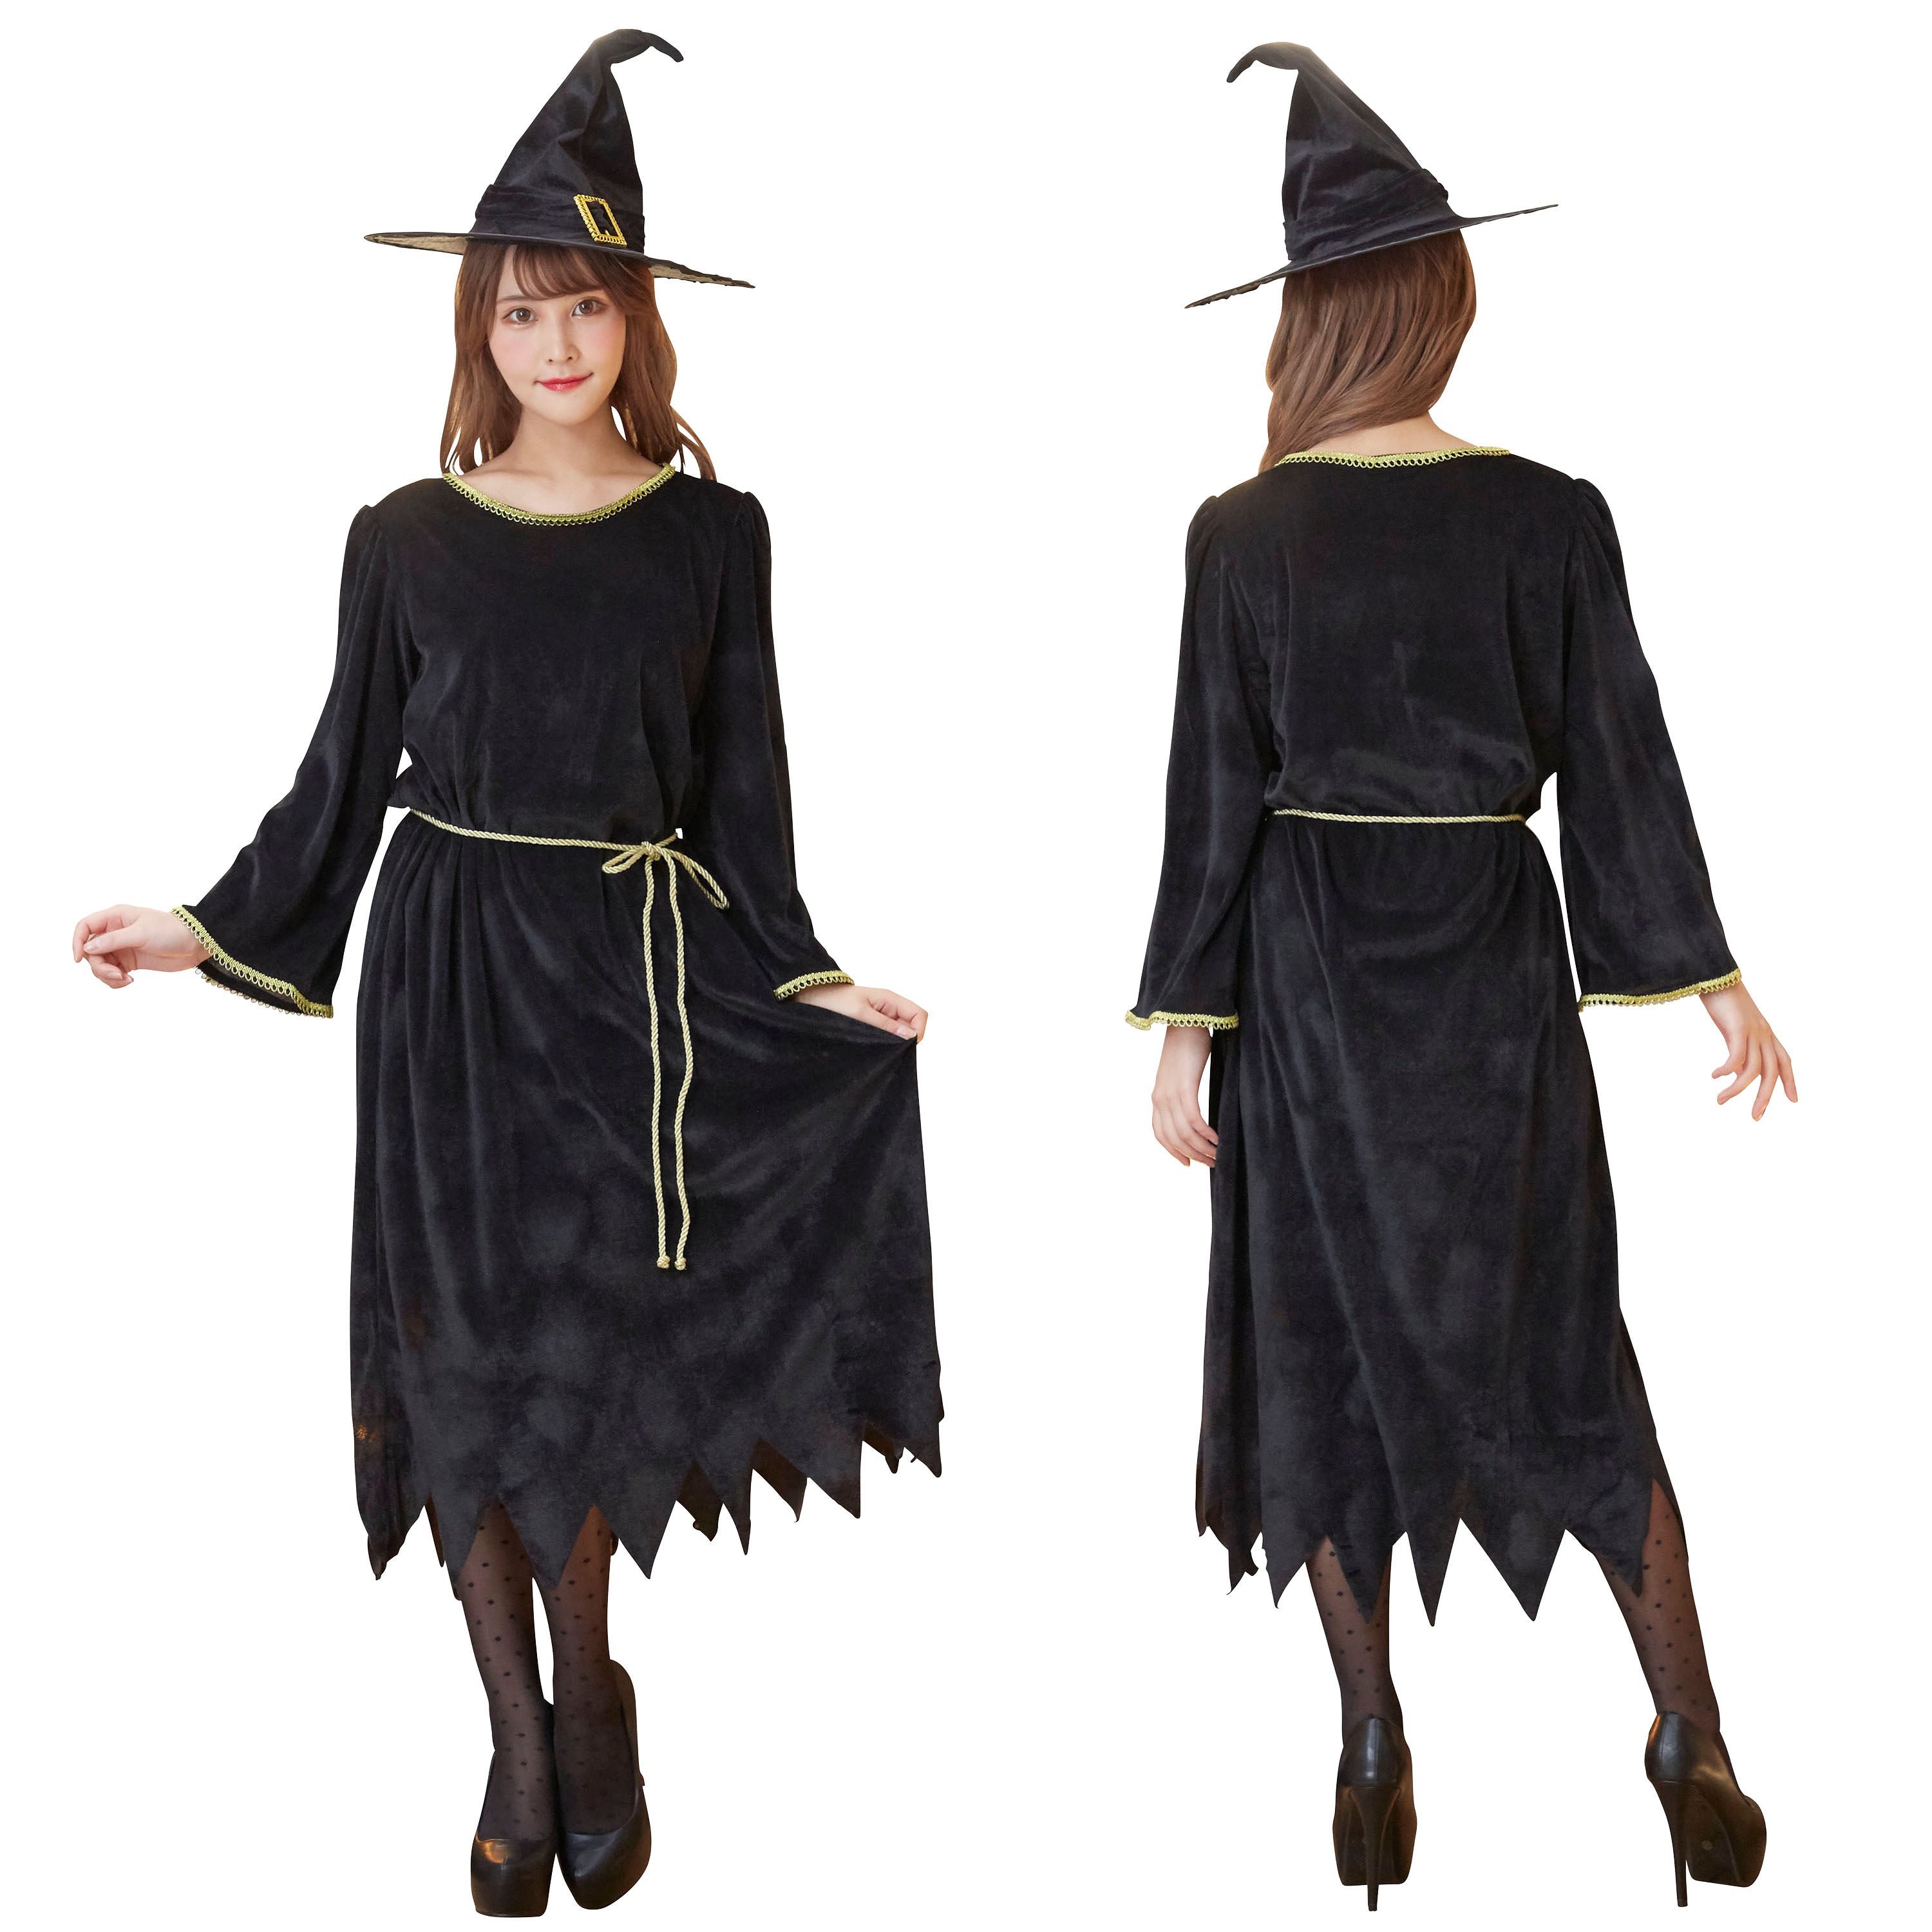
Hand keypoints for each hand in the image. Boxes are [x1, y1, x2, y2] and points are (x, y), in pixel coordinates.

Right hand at [72, 905, 208, 989]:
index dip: (77, 941)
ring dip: (107, 976)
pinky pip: (112, 973)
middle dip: (99, 966)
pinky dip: (116, 980)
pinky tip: (129, 981)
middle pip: (91, 951)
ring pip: (100, 965)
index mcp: (115, 917)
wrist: (195, 944)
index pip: (85, 927)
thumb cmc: (170, 931)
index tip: (78, 959)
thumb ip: (113, 940)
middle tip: (116, 974)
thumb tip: (88, 948)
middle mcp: (114, 932)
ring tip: (125, 980)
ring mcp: (121, 948)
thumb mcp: (141, 933)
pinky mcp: (129, 962)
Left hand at [793, 981, 926, 1040]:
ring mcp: (881, 1017)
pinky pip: (886, 1036)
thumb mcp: (860, 1014)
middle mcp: (889, 1008)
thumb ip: (885, 1026)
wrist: (811, 999)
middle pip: (912, 1025)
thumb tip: (910, 1036)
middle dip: (906, 1040)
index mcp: (890, 999)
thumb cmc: (833, 1001)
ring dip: (894, 1043)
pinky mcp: (871, 1026)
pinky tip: (871, 1049)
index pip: (919, 1015)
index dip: (918, 1031)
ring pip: (900, 1033)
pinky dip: (884, 1044)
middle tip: (888, 1050)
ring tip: (877, 1049)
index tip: (904, 1046)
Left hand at [1151, 1023, 1216, 1166]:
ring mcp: (1170, 1094)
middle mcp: (1160, 1099)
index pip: (1160, 1134)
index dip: (1173, 1152)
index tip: (1189, 1164)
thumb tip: (1193, 1110)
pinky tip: (1218, 1139)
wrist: (1185, 1019)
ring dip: (1202, 1148)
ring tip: (1218, 1155)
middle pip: (1173, 1139)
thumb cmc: (1188, 1045)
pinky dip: (1206, 1134)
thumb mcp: (1179, 1074)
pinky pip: (1194, 1120)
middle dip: (1193, 1155)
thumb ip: (1182, 1093)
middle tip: (1212, 1163)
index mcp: (1157, 1097)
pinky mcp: (1184, 1087)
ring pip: (1185, 1133)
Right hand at [1701, 981, 1795, 1119]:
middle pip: (1772, 1072)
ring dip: (1738, 1089)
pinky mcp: (1737, 1028)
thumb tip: (1737, 1073)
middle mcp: (1764, 1034)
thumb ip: (1740, 1049)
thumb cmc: (1722, 1001)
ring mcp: (1753, 1031)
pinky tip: (1715, 1076)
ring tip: (1721, 1100)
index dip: (1790, 1081)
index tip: (1793, 1100)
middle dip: (1765, 1097)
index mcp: (1766, 1033)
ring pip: (1753, 1069)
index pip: (1784, 1061)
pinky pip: (1737, 1056)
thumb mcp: (1734, 1029)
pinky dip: (1727, 1070)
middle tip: (1756, 1117)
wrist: (1715, 975)